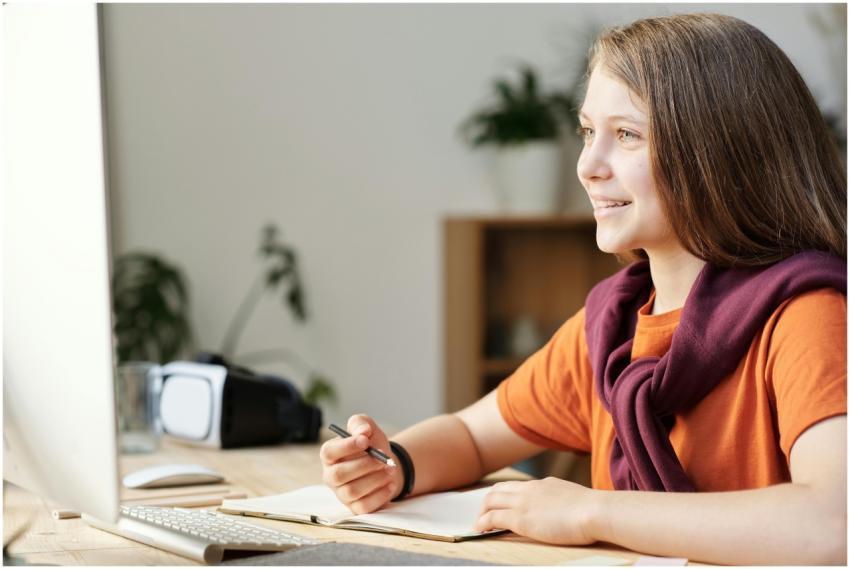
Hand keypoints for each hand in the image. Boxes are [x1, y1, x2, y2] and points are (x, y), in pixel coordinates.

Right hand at [319, 414, 402, 513]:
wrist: (386, 464)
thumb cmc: (372, 445)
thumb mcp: (367, 429)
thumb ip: (361, 424)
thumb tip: (363, 431)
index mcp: (330, 454)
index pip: (329, 452)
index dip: (347, 446)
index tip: (366, 441)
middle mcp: (331, 475)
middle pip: (339, 474)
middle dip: (365, 465)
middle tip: (383, 458)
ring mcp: (342, 494)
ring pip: (352, 491)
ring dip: (375, 479)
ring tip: (390, 469)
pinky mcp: (355, 508)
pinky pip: (364, 506)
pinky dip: (380, 494)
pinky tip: (390, 483)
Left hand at [474, 477, 600, 544]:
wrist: (594, 511)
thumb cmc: (593, 510)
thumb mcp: (574, 499)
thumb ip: (563, 501)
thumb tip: (564, 509)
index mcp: (544, 484)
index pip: (516, 486)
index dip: (505, 495)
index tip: (501, 505)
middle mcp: (529, 489)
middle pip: (498, 490)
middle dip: (488, 502)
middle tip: (484, 515)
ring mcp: (522, 502)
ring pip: (490, 500)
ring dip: (482, 512)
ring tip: (479, 524)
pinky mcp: (519, 518)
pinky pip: (492, 517)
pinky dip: (482, 523)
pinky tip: (480, 530)